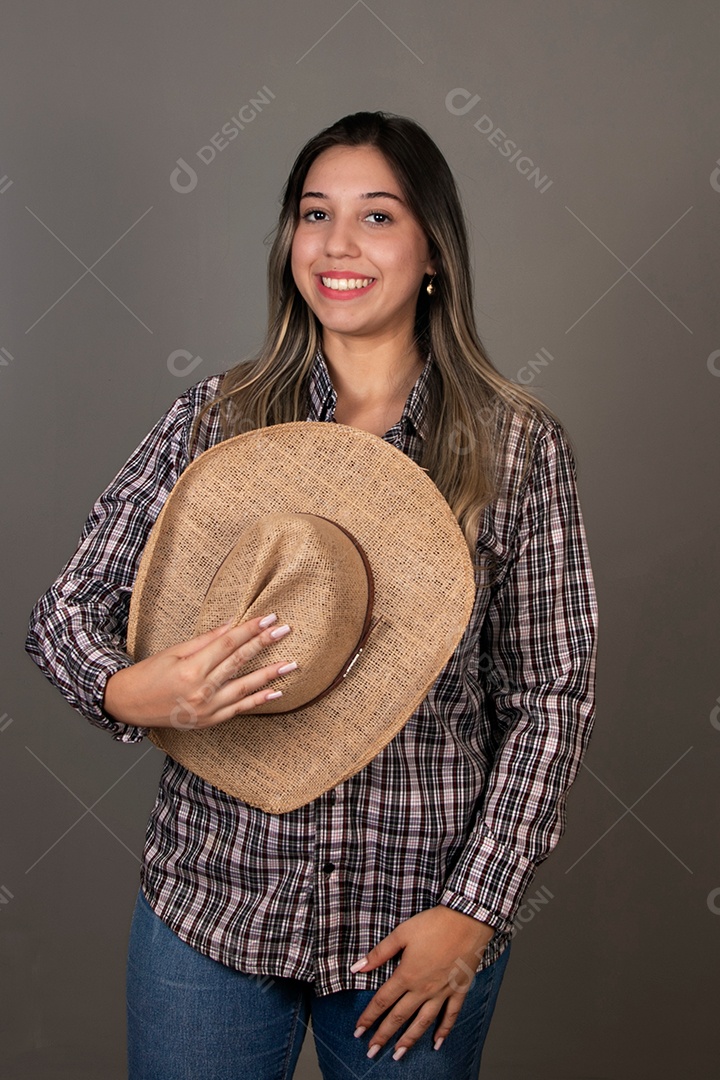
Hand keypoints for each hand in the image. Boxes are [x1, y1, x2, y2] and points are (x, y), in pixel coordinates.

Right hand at [103, 613, 295, 728]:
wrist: (128, 706)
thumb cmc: (149, 675)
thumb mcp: (174, 652)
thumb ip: (206, 640)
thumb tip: (233, 624)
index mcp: (190, 669)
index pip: (228, 644)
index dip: (250, 630)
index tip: (269, 618)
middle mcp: (200, 690)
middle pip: (239, 662)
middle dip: (264, 645)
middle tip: (285, 630)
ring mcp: (206, 708)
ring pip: (245, 688)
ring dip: (270, 674)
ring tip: (290, 664)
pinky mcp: (209, 721)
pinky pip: (239, 709)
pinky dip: (258, 701)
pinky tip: (276, 692)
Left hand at [351, 905, 494, 1061]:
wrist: (466, 921)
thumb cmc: (433, 924)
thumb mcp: (401, 933)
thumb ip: (379, 953)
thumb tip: (357, 967)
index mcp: (407, 975)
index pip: (383, 1001)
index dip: (369, 1017)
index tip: (358, 1031)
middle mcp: (423, 989)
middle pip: (399, 1017)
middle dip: (383, 1036)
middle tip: (371, 1051)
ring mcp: (442, 992)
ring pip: (422, 1022)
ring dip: (409, 1040)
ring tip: (398, 1054)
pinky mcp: (458, 990)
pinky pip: (450, 1016)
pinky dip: (444, 1031)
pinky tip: (437, 1042)